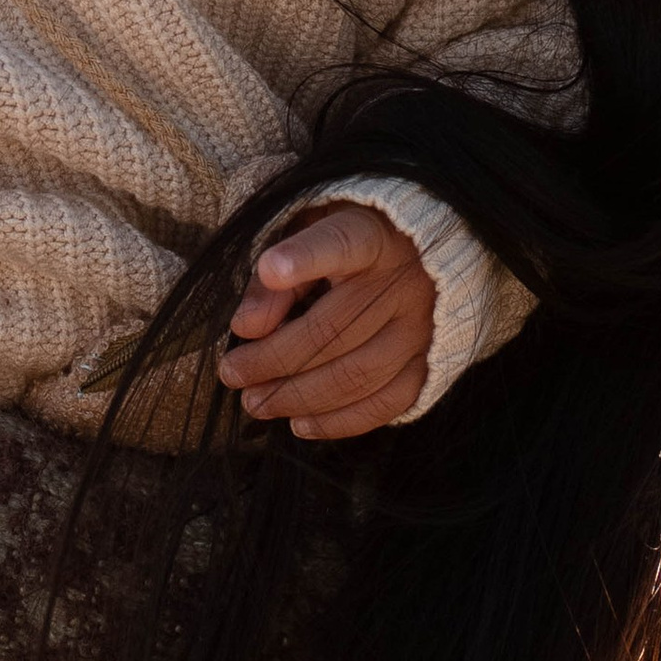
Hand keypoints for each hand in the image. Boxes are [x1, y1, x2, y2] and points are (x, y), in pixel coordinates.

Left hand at [219, 200, 434, 437]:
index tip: (269, 268)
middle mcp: (403, 283)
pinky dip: (339, 421)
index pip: (341, 243)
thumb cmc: (344, 248)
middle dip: (273, 358)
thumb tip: (246, 328)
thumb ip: (274, 279)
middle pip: (333, 328)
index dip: (304, 257)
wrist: (419, 258)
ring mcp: (421, 328)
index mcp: (373, 237)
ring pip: (356, 375)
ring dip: (297, 397)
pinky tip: (299, 423)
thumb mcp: (306, 238)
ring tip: (255, 403)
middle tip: (231, 373)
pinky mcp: (429, 364)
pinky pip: (385, 404)